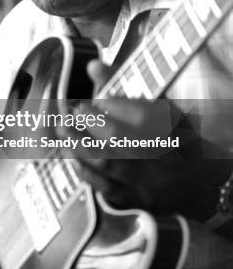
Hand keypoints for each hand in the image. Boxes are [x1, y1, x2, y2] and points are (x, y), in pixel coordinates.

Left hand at [58, 60, 231, 221]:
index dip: (106, 109)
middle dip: (86, 128)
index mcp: (171, 129)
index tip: (87, 103)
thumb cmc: (175, 131)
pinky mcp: (143, 202)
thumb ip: (121, 82)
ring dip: (80, 149)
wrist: (205, 173)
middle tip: (69, 116)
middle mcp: (163, 158)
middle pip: (116, 143)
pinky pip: (109, 191)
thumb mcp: (155, 103)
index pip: (134, 118)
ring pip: (109, 167)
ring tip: (64, 134)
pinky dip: (88, 174)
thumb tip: (92, 66)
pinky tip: (74, 160)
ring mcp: (152, 184)